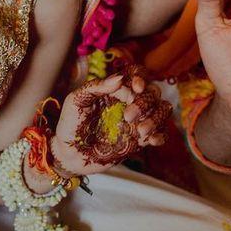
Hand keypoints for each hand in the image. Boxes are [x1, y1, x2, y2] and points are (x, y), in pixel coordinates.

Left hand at [50, 71, 169, 176]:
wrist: (69, 154)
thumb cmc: (70, 124)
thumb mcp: (77, 100)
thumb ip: (96, 87)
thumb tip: (120, 78)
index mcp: (114, 90)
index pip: (136, 75)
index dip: (141, 77)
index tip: (136, 87)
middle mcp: (128, 102)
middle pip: (153, 92)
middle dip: (145, 103)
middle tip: (128, 117)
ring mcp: (136, 121)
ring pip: (161, 111)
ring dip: (156, 118)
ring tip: (140, 132)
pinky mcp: (139, 140)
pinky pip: (160, 134)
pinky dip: (160, 135)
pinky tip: (149, 140)